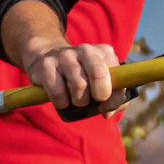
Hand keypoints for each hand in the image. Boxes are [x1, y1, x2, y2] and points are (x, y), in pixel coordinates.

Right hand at [0, 0, 116, 109]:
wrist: (45, 56)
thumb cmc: (78, 74)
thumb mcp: (97, 78)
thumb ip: (111, 95)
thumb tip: (109, 112)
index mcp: (104, 52)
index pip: (117, 76)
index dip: (114, 98)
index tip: (106, 107)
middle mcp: (86, 50)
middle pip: (99, 73)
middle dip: (99, 95)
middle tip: (93, 102)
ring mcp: (65, 56)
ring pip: (79, 85)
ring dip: (79, 101)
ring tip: (75, 100)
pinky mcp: (46, 66)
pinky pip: (58, 92)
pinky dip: (61, 102)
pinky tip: (61, 100)